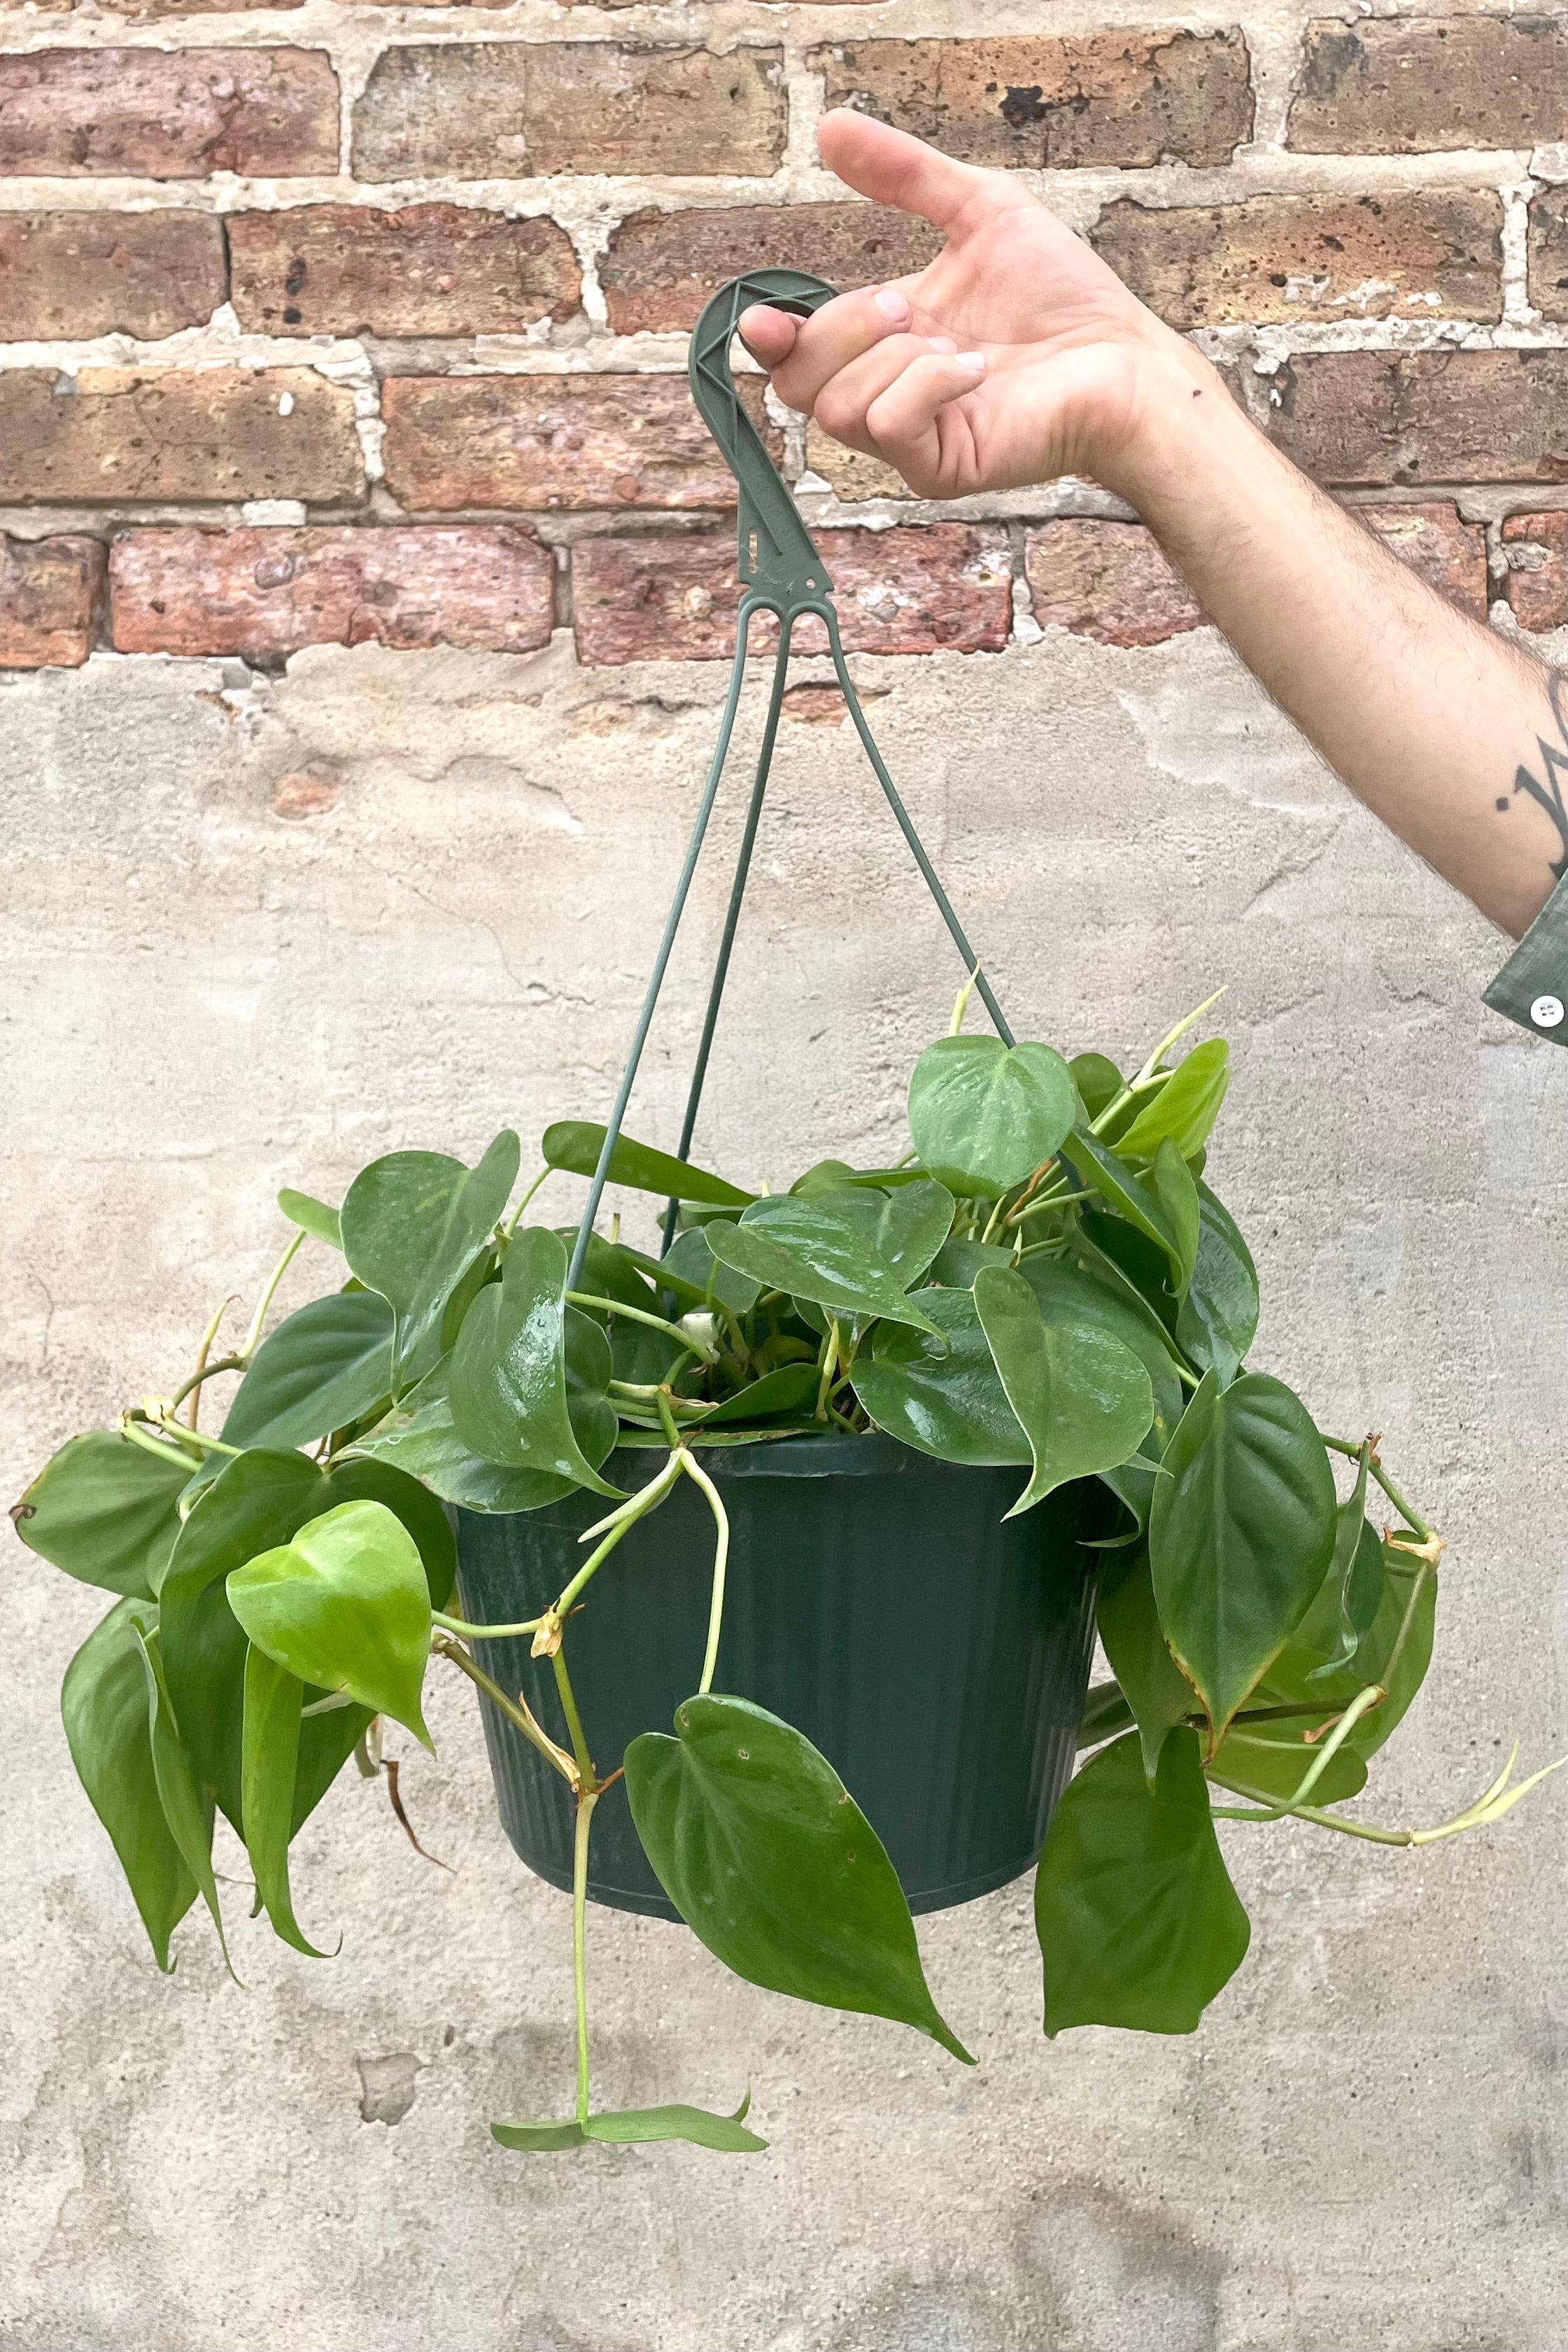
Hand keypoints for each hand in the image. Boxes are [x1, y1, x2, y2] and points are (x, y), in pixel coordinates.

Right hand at [739, 110, 1206, 502]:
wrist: (1124, 358)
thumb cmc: (1063, 296)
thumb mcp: (978, 210)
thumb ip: (904, 174)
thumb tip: (830, 127)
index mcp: (884, 344)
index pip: (797, 356)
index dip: (769, 338)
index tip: (765, 317)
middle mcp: (888, 397)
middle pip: (799, 385)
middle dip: (843, 331)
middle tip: (908, 305)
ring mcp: (911, 442)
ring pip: (838, 409)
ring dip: (893, 359)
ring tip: (955, 344)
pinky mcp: (938, 470)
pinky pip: (890, 427)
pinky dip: (928, 387)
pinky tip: (975, 372)